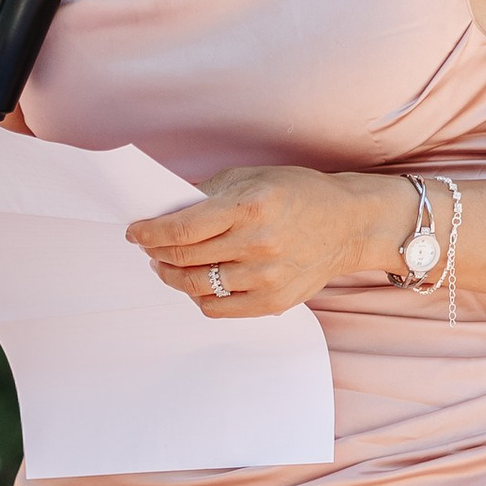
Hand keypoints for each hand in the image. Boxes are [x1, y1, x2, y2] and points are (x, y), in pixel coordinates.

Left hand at [128, 167, 413, 316]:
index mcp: (249, 206)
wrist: (350, 223)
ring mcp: (266, 277)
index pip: (181, 229)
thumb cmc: (300, 194)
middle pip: (184, 258)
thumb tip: (165, 209)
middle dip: (156, 253)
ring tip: (168, 266)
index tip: (135, 232)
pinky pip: (218, 309)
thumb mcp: (253, 177)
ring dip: (172, 276)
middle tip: (148, 248)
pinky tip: (195, 283)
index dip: (149, 233)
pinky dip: (197, 297)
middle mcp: (257, 243)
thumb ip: (209, 193)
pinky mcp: (274, 301)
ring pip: (196, 286)